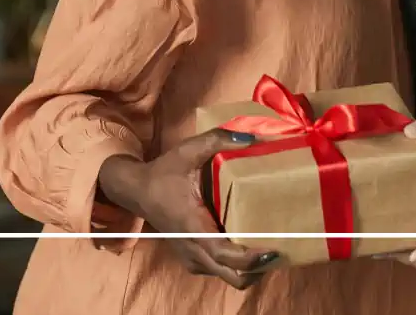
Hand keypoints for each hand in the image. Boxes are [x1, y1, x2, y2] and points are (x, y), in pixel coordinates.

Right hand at [98, 129, 281, 288]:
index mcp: (193, 226)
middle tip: (280, 247)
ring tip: (269, 245)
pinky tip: (249, 243)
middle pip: (234, 277)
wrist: (136, 191)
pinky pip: (221, 271)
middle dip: (260, 269)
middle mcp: (194, 249)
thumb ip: (218, 140)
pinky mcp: (194, 260)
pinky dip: (239, 265)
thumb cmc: (163, 172)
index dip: (250, 259)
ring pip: (230, 278)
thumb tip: (254, 137)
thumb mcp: (188, 151)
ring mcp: (193, 259)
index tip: (272, 251)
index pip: (223, 255)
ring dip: (252, 269)